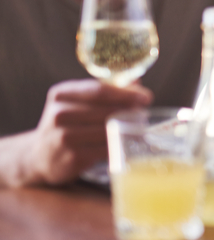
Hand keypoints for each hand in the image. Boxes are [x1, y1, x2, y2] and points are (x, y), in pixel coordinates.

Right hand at [27, 79, 151, 184]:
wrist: (40, 156)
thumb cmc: (67, 123)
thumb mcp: (78, 101)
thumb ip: (106, 90)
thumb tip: (138, 81)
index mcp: (61, 94)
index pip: (98, 90)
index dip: (126, 93)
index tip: (146, 97)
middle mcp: (59, 114)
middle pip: (105, 110)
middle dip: (131, 111)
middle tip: (145, 114)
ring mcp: (63, 137)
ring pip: (107, 130)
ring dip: (128, 129)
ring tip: (140, 128)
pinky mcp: (71, 158)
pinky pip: (105, 149)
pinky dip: (120, 146)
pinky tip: (128, 143)